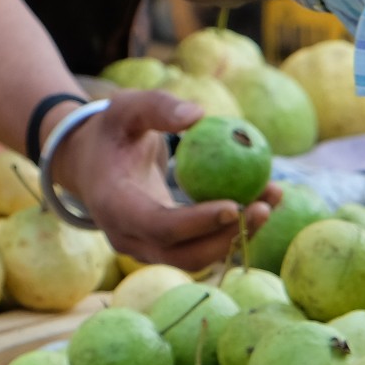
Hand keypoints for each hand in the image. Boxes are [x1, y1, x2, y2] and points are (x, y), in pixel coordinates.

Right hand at [55, 90, 276, 268]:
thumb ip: (157, 106)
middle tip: (265, 206)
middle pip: (184, 255)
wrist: (91, 162)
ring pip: (198, 257)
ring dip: (240, 234)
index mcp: (113, 206)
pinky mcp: (165, 248)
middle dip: (228, 237)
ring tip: (273, 197)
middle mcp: (128, 237)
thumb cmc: (112, 131)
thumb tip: (199, 116)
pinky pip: (203, 246)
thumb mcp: (125, 107)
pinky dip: (234, 229)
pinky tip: (264, 200)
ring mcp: (146, 248)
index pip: (158, 226)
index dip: (197, 223)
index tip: (234, 205)